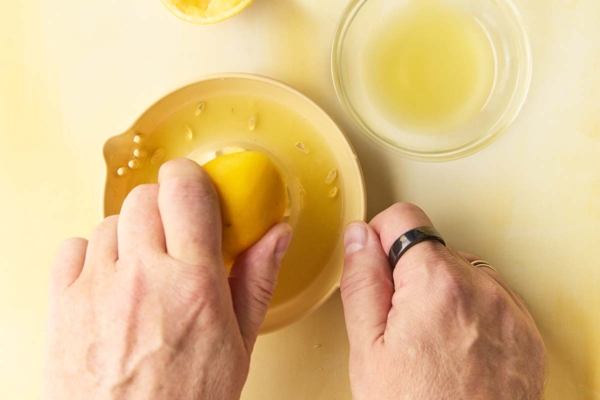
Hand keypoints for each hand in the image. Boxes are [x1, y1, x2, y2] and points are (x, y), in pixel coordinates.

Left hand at [44, 159, 291, 399]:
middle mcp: (143, 276)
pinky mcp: (64, 303)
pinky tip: (111, 280)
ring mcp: (97, 288)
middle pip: (145, 197)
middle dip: (163, 206)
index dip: (190, 176)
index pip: (185, 190)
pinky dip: (93, 255)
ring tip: (144, 267)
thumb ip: (258, 278)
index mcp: (194, 283)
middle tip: (174, 233)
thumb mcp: (239, 344)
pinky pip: (74, 248)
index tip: (196, 186)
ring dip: (131, 234)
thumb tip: (276, 235)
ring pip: (111, 221)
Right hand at [341, 203, 546, 399]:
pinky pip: (490, 300)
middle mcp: (480, 286)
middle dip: (410, 276)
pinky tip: (457, 350)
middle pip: (433, 250)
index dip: (381, 241)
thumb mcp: (368, 349)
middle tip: (401, 325)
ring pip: (462, 274)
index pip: (404, 218)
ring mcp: (508, 309)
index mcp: (435, 283)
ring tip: (431, 343)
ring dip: (443, 295)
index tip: (377, 267)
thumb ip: (362, 281)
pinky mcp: (526, 331)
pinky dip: (471, 314)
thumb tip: (359, 237)